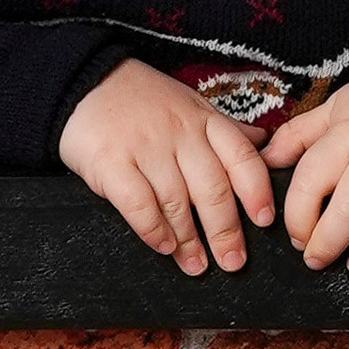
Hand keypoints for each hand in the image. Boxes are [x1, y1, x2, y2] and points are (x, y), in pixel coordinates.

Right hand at [59, 61, 274, 275]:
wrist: (84, 82)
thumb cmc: (143, 99)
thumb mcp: (190, 104)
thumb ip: (224, 129)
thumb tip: (263, 144)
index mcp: (203, 120)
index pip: (241, 157)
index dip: (256, 191)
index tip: (264, 221)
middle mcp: (179, 133)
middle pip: (212, 189)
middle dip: (225, 231)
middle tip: (232, 261)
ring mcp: (145, 148)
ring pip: (176, 202)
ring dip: (189, 240)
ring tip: (196, 265)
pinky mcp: (111, 162)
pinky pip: (138, 203)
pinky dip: (153, 229)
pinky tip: (163, 246)